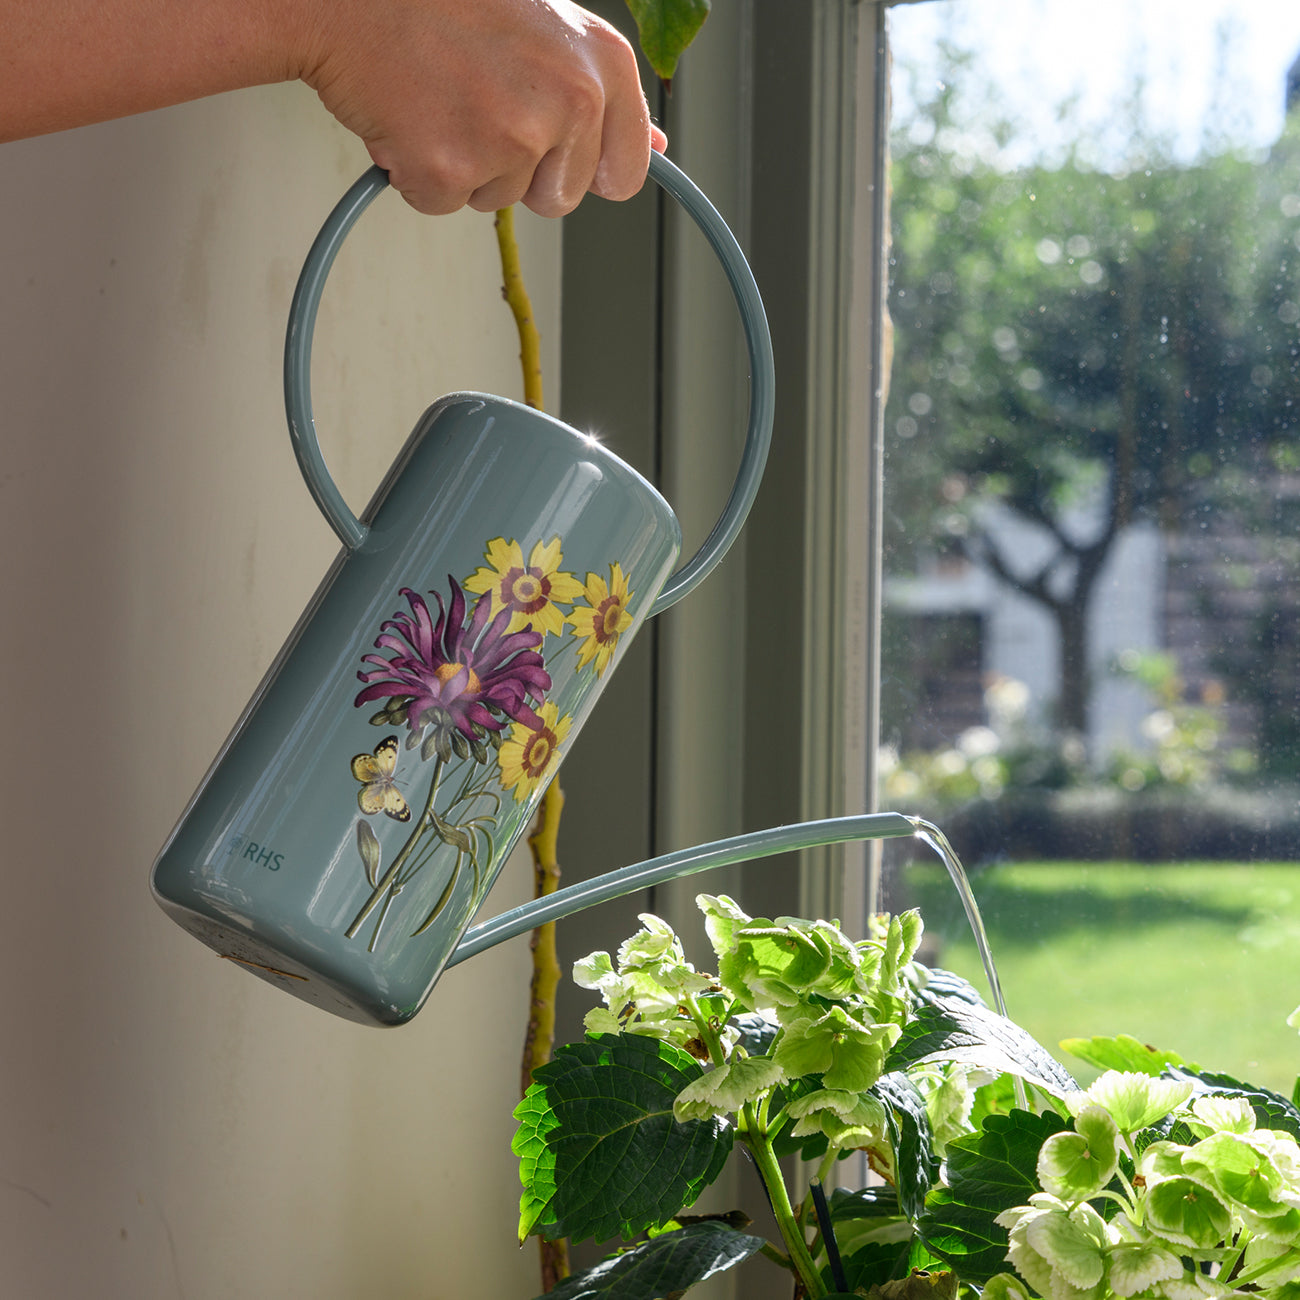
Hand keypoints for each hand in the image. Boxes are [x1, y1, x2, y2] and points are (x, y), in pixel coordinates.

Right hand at [300, 0, 667, 216]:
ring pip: (501, 202)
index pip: (625, 173)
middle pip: (560, 198)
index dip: (583, 171)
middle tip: (477, 100)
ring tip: (442, 96)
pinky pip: (444, 205)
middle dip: (518, 169)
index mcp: (603, 65)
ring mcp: (512, 139)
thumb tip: (657, 148)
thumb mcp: (549, 31)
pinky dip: (419, 173)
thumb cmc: (444, 5)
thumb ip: (601, 94)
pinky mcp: (452, 170)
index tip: (552, 149)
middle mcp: (569, 102)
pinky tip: (411, 114)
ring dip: (467, 165)